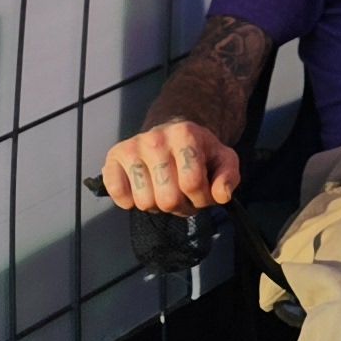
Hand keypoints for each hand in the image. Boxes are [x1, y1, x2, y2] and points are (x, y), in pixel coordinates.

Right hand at [101, 119, 240, 212]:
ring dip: (157, 206)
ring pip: (144, 202)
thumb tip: (221, 196)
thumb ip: (229, 177)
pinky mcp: (112, 158)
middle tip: (183, 195)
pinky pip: (118, 194)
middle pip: (168, 198)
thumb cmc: (198, 151)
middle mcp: (155, 139)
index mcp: (185, 134)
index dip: (201, 198)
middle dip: (180, 206)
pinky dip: (129, 201)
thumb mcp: (223, 160)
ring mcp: (131, 148)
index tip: (203, 193)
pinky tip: (141, 190)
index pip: (192, 183)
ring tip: (164, 191)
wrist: (170, 134)